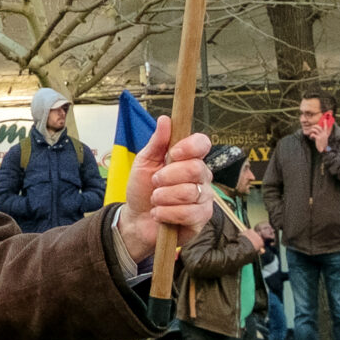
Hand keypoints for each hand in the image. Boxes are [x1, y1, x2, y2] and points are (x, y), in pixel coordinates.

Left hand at [115, 117, 215, 263]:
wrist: (136, 219)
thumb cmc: (142, 189)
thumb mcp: (144, 162)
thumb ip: (157, 142)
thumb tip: (165, 119)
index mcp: (189, 159)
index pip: (203, 144)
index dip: (190, 147)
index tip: (172, 153)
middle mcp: (201, 177)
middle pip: (196, 169)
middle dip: (168, 176)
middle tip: (155, 182)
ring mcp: (204, 198)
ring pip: (190, 192)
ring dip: (164, 197)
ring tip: (155, 200)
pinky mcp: (201, 218)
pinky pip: (189, 213)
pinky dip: (167, 213)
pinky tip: (158, 214)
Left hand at [308, 114, 334, 143]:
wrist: (322, 149)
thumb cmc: (322, 144)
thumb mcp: (323, 138)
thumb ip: (321, 135)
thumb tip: (316, 132)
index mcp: (325, 134)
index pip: (325, 127)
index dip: (325, 123)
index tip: (324, 119)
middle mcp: (323, 134)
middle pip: (318, 127)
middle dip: (314, 126)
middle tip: (311, 128)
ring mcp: (321, 136)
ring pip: (315, 129)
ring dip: (311, 130)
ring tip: (310, 133)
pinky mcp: (318, 138)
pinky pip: (313, 134)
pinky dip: (311, 135)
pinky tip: (311, 137)